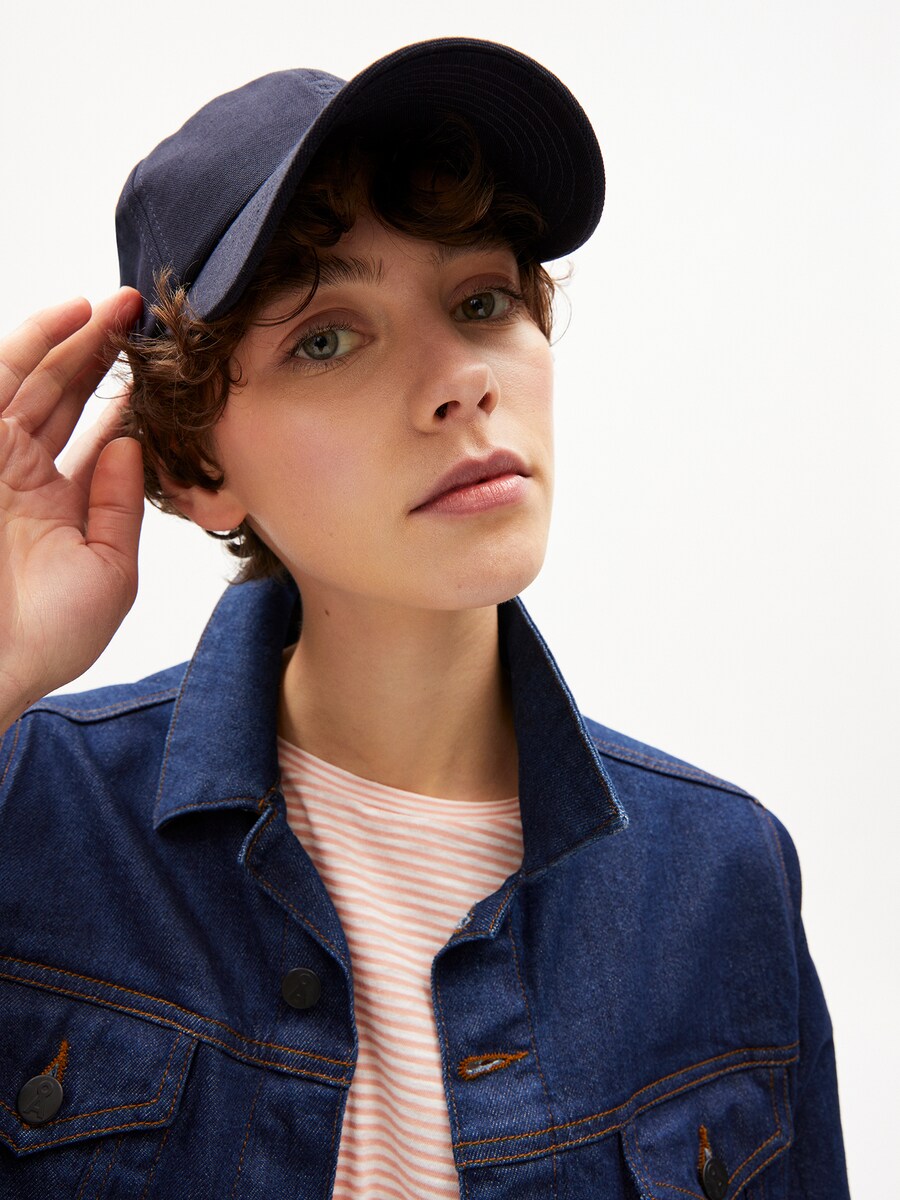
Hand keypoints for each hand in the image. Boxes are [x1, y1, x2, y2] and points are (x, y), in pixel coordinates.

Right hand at [0, 288, 144, 728]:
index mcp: (59, 505)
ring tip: (118, 304)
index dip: (125, 398)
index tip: (163, 368)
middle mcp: (22, 474)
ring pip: (36, 379)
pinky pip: (2, 380)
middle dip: (104, 353)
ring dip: (75, 338)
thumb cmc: (44, 636)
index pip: (94, 435)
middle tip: (144, 315)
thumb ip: (120, 506)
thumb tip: (132, 443)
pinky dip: (34, 341)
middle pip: (66, 396)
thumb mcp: (109, 571)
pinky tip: (72, 313)